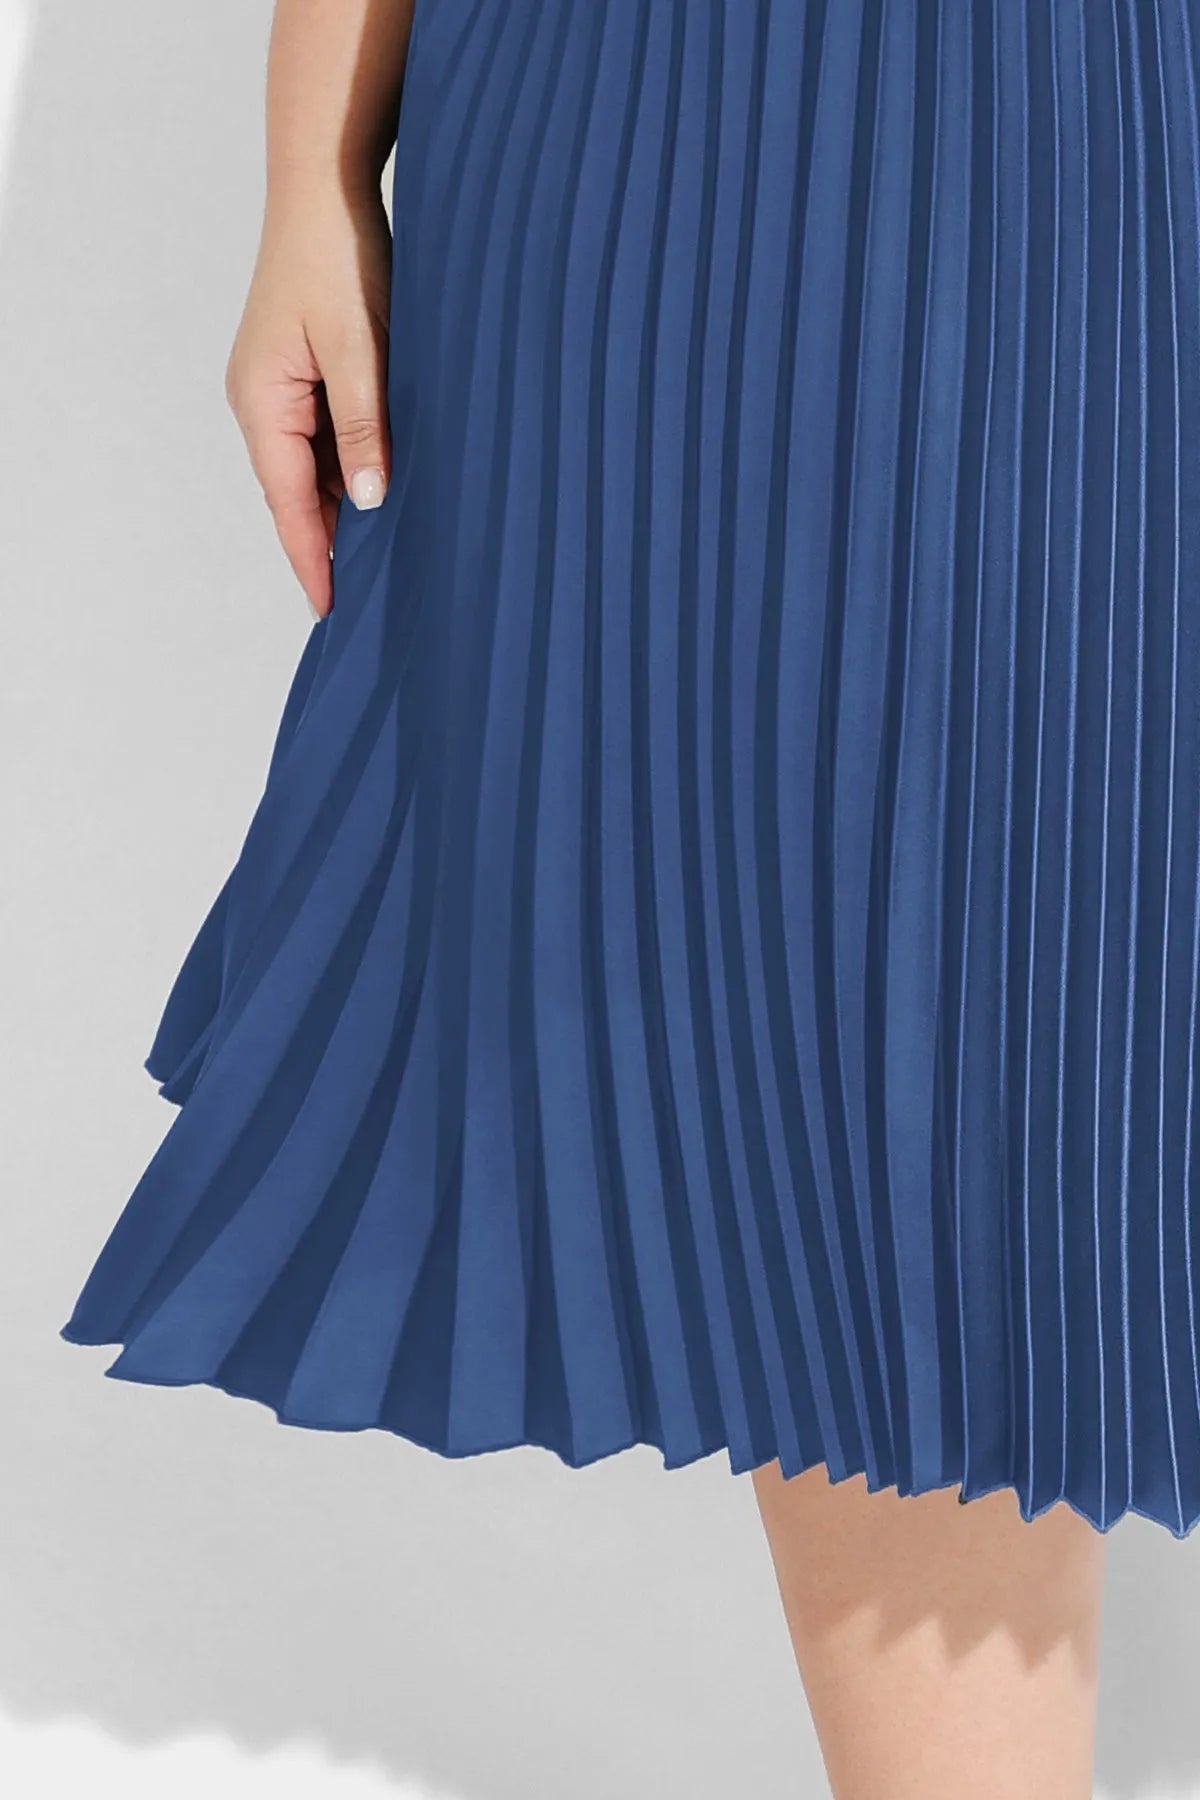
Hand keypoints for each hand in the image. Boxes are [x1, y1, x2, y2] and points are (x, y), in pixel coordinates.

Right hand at [224, 186, 392, 618]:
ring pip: (315, 469)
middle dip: (334, 546)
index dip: (313, 561)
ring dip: (349, 509)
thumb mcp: (361, 348)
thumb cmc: (340, 255)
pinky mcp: (305, 374)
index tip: (334, 612)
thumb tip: (369, 501)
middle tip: (377, 601)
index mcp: (261, 402)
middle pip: (297, 495)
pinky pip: (327, 439)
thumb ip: (365, 427)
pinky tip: (391, 493)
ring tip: (394, 561)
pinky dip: (355, 469)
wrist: (327, 184)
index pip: (286, 505)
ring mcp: (282, 389)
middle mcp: (262, 402)